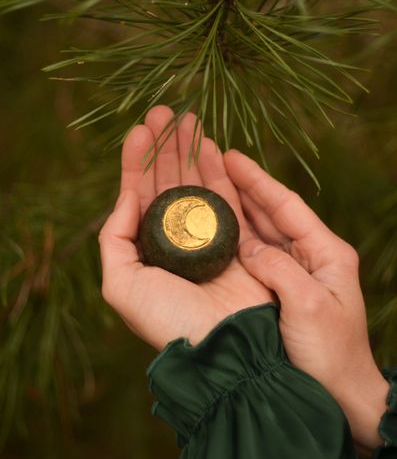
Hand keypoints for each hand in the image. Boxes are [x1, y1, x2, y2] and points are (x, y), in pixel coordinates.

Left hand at [99, 106, 271, 351]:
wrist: (223, 347)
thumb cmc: (169, 321)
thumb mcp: (121, 285)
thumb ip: (114, 238)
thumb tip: (127, 196)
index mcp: (148, 249)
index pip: (139, 196)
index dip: (136, 162)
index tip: (138, 130)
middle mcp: (176, 239)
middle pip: (169, 182)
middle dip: (165, 147)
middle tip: (164, 111)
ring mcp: (208, 237)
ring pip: (196, 183)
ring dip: (189, 150)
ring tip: (186, 116)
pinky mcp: (238, 236)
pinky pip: (225, 194)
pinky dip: (216, 168)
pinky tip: (209, 143)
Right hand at [224, 149, 388, 458]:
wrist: (341, 395)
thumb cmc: (332, 354)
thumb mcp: (308, 306)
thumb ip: (278, 269)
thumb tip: (248, 248)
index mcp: (326, 252)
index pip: (287, 205)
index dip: (257, 180)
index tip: (230, 157)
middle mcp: (310, 256)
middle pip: (271, 212)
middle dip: (242, 186)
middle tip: (212, 163)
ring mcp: (294, 273)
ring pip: (260, 232)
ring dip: (235, 208)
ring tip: (207, 187)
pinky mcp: (280, 291)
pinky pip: (254, 257)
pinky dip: (234, 240)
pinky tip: (214, 229)